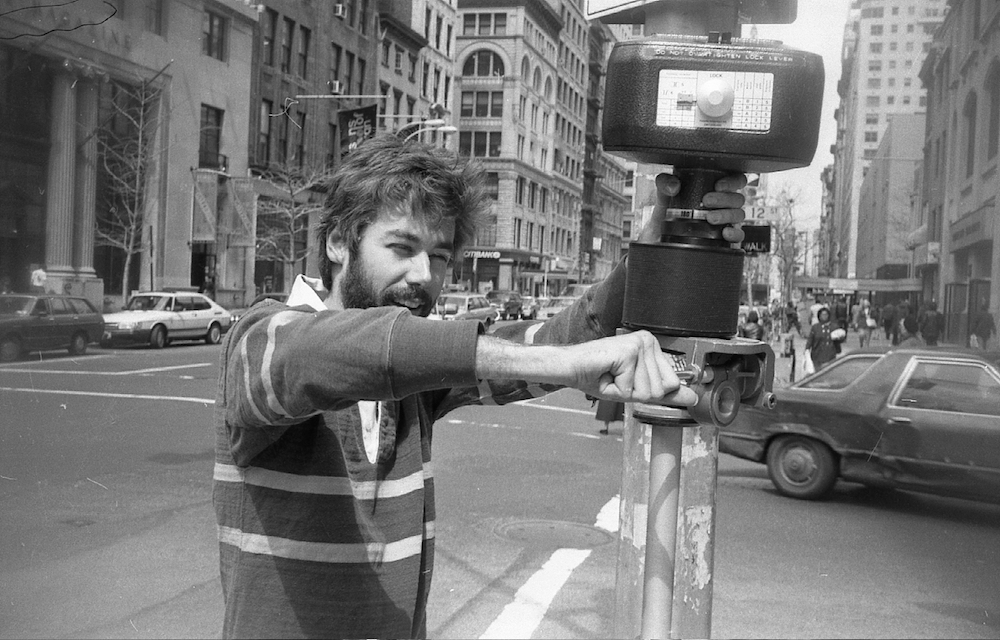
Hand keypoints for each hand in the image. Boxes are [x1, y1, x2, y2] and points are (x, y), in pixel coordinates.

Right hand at [566, 331, 697, 406]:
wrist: (569, 367)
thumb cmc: (596, 375)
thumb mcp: (634, 387)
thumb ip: (664, 392)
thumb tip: (692, 398)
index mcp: (652, 345)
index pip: (672, 382)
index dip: (650, 390)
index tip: (629, 378)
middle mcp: (649, 341)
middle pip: (662, 389)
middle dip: (637, 392)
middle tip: (617, 379)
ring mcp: (640, 345)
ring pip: (649, 391)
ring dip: (625, 391)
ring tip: (610, 376)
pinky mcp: (629, 352)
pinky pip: (632, 389)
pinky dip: (616, 389)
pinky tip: (606, 373)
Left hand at [637, 172, 746, 243]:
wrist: (660, 235)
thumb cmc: (668, 210)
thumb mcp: (664, 194)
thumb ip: (665, 183)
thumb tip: (674, 186)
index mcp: (716, 188)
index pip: (736, 180)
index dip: (733, 181)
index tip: (718, 185)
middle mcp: (725, 204)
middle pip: (738, 198)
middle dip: (724, 199)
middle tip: (707, 201)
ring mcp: (726, 220)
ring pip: (739, 215)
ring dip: (727, 215)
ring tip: (710, 218)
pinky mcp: (725, 237)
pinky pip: (738, 235)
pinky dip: (734, 234)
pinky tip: (724, 233)